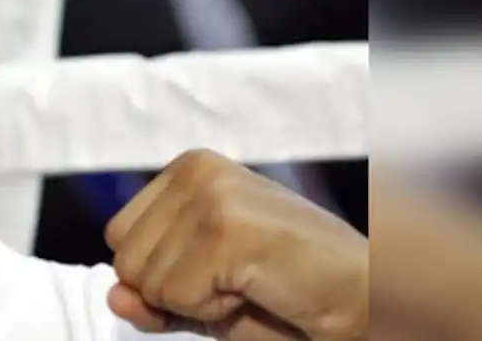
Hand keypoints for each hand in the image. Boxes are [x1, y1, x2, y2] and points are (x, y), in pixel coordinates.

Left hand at [105, 149, 367, 340]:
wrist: (368, 296)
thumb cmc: (290, 295)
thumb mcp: (203, 296)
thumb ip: (152, 294)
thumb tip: (114, 295)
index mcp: (187, 169)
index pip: (117, 237)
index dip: (156, 277)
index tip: (215, 274)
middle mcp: (195, 169)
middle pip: (123, 258)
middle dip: (170, 290)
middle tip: (236, 280)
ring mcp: (210, 193)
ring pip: (144, 281)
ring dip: (195, 301)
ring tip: (249, 281)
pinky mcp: (225, 227)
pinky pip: (175, 296)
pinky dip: (214, 311)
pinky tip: (256, 288)